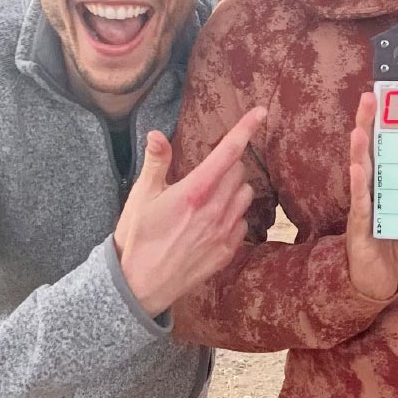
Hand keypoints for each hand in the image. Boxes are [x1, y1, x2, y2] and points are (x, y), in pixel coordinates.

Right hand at [114, 108, 266, 316]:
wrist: (140, 285)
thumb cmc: (137, 237)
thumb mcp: (141, 196)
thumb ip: (156, 162)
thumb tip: (157, 133)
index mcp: (194, 191)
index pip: (228, 151)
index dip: (246, 128)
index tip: (261, 112)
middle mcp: (215, 210)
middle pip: (239, 171)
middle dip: (227, 165)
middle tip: (204, 173)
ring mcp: (224, 232)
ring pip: (245, 194)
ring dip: (233, 189)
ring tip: (208, 198)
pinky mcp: (228, 251)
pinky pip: (243, 221)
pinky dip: (233, 215)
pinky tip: (211, 221)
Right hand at [346, 93, 397, 300]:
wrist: (381, 283)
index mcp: (388, 186)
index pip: (386, 149)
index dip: (385, 124)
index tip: (388, 97)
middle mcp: (373, 190)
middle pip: (369, 152)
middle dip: (368, 124)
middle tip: (369, 97)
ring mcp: (363, 207)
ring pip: (360, 173)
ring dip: (359, 151)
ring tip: (358, 129)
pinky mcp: (360, 228)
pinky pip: (360, 205)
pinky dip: (359, 185)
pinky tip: (357, 169)